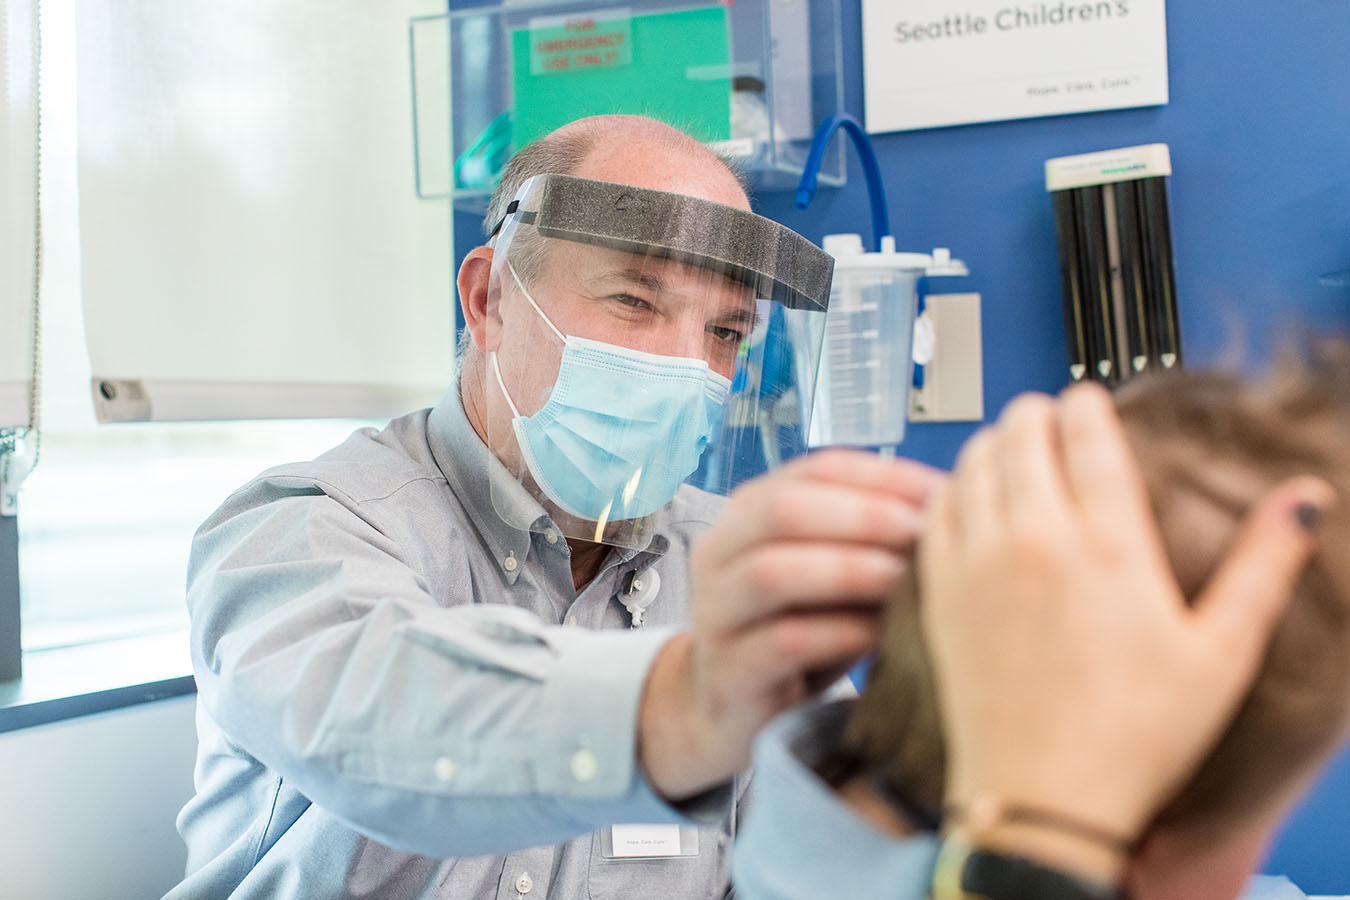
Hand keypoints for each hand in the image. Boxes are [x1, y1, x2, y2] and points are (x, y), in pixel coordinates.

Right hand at [638, 449, 941, 799]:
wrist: (733, 711)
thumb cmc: (796, 631)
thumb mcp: (832, 575)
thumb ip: (869, 539)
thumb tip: (953, 508)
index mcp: (750, 510)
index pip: (819, 469)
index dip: (886, 476)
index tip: (945, 493)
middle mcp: (722, 551)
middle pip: (785, 509)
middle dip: (866, 516)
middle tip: (926, 535)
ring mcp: (716, 610)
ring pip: (773, 571)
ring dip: (849, 570)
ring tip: (905, 581)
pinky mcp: (729, 670)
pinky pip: (782, 641)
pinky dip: (838, 633)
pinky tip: (879, 635)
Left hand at [922, 385, 1327, 880]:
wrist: (1041, 799)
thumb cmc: (1133, 736)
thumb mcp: (1221, 655)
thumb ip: (1263, 566)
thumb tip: (1303, 499)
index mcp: (1107, 546)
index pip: (1087, 433)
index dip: (1087, 404)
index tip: (1090, 401)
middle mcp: (1034, 541)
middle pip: (1022, 432)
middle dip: (1038, 413)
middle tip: (1051, 419)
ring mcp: (978, 563)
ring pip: (972, 459)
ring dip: (993, 440)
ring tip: (1014, 448)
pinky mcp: (938, 591)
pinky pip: (934, 507)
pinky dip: (951, 484)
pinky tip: (969, 495)